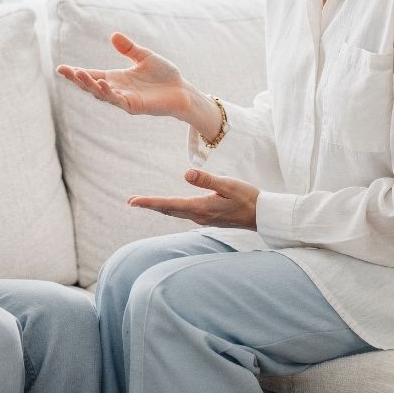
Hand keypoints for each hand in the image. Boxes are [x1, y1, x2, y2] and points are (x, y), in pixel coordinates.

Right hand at [56, 31, 191, 118]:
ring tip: (78, 74)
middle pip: (91, 85)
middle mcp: (116, 88)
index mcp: (116, 77)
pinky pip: (117, 100)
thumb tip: (113, 35)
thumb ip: (129, 48)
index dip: (77, 73)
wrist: (181, 90)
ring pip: (101, 93)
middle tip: (64, 71)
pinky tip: (102, 83)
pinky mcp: (133, 106)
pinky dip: (108, 92)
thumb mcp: (145, 57)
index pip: (92, 74)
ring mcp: (123, 98)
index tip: (61, 68)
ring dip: (89, 84)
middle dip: (77, 79)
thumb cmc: (164, 75)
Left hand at [127, 169, 258, 229]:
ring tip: (142, 203)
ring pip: (175, 213)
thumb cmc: (248, 197)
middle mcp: (199, 216)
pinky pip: (183, 213)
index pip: (169, 205)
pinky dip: (170, 209)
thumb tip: (185, 174)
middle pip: (168, 210)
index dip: (149, 203)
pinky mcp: (208, 217)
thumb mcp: (229, 185)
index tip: (132, 202)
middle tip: (130, 202)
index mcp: (201, 208)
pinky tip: (168, 207)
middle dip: (149, 206)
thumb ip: (207, 180)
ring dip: (158, 207)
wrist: (263, 216)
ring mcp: (203, 218)